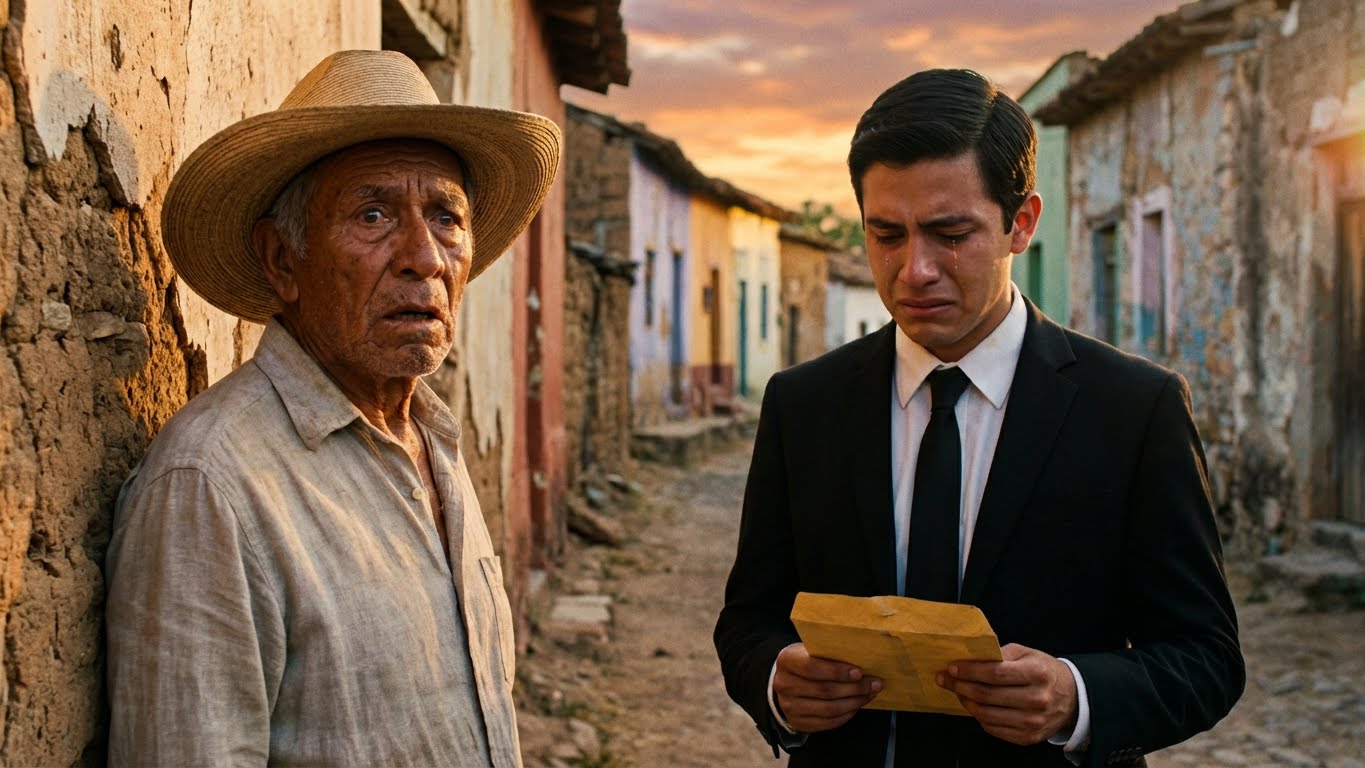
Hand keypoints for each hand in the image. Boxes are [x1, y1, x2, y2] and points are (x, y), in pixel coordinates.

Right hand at [773, 642, 881, 732]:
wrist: (787, 680)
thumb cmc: (806, 661)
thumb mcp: (811, 650)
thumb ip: (830, 653)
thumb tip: (862, 658)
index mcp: (787, 660)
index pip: (812, 668)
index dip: (838, 671)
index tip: (859, 672)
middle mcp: (783, 684)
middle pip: (824, 690)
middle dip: (854, 688)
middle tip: (873, 684)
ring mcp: (788, 706)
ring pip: (828, 709)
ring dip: (853, 702)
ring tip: (868, 695)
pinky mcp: (797, 722)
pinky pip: (827, 722)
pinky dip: (846, 715)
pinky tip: (856, 705)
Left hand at [936, 643, 1077, 744]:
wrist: (1071, 698)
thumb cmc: (1044, 671)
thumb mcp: (1027, 653)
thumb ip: (1001, 654)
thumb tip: (971, 657)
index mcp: (1037, 674)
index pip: (995, 673)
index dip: (970, 671)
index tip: (953, 667)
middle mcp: (1037, 699)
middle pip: (988, 695)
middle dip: (961, 686)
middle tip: (946, 679)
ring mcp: (1033, 721)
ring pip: (987, 715)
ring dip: (966, 703)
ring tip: (958, 692)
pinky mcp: (1028, 737)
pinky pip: (994, 729)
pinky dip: (979, 718)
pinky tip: (975, 707)